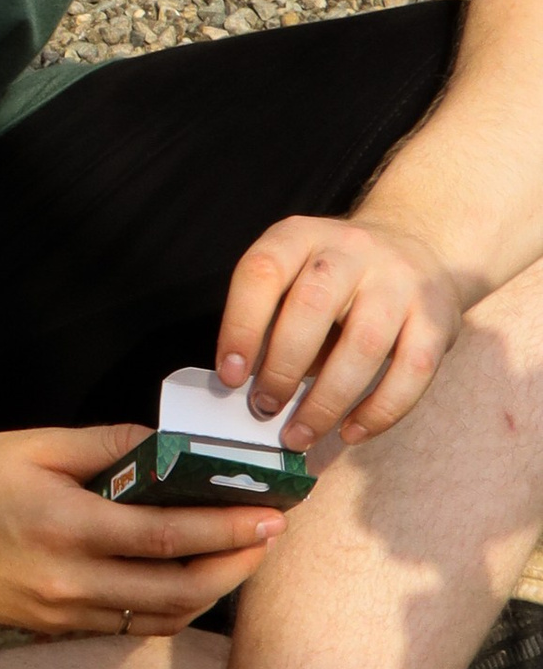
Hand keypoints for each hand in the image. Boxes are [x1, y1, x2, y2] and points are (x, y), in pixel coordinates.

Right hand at [0, 425, 285, 638]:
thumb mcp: (34, 444)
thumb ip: (108, 443)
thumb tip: (169, 443)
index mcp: (66, 525)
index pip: (167, 535)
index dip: (226, 528)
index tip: (268, 515)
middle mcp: (68, 579)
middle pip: (176, 590)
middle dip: (233, 566)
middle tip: (268, 541)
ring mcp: (60, 612)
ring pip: (158, 619)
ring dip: (207, 595)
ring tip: (235, 562)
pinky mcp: (52, 627)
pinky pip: (126, 628)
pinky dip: (167, 611)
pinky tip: (186, 586)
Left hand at [216, 213, 469, 448]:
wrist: (418, 244)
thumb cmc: (339, 278)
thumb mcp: (297, 277)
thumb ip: (274, 322)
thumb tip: (252, 389)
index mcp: (302, 236)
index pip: (263, 271)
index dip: (241, 326)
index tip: (231, 375)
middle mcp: (352, 250)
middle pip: (313, 306)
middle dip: (283, 367)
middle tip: (265, 407)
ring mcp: (400, 281)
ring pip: (364, 344)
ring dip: (327, 400)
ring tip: (301, 432)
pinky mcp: (437, 317)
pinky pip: (412, 371)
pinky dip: (379, 410)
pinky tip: (351, 431)